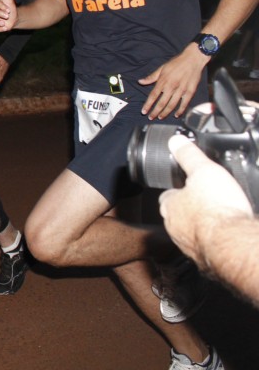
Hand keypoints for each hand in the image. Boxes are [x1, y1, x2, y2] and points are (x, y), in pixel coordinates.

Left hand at [138, 45, 208, 118]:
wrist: (193, 59)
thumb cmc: (177, 63)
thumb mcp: (161, 68)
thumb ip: (151, 77)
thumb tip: (140, 81)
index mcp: (163, 81)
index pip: (153, 95)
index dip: (148, 105)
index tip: (144, 111)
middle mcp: (171, 86)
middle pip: (161, 102)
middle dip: (155, 111)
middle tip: (151, 117)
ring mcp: (181, 90)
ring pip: (172, 104)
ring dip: (165, 112)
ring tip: (160, 117)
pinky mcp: (190, 91)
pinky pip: (184, 103)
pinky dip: (180, 110)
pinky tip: (176, 115)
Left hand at [159, 134, 252, 266]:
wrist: (232, 242)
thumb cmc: (216, 208)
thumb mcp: (204, 170)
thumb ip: (189, 156)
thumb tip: (176, 141)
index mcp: (170, 206)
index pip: (167, 197)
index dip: (178, 191)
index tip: (188, 188)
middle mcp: (174, 228)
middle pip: (177, 216)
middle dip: (189, 211)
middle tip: (206, 204)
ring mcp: (188, 245)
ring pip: (190, 234)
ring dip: (201, 228)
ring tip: (217, 220)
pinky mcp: (206, 259)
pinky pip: (207, 248)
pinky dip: (214, 242)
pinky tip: (225, 237)